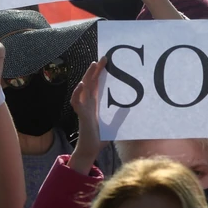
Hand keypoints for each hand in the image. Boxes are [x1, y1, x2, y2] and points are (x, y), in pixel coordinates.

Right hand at [69, 58, 108, 173]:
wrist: (91, 149)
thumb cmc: (101, 137)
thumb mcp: (114, 125)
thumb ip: (119, 116)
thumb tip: (130, 109)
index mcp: (95, 103)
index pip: (97, 84)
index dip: (100, 72)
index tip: (107, 61)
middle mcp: (88, 103)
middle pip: (90, 82)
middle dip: (95, 70)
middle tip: (103, 58)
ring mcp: (83, 108)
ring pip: (83, 88)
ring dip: (87, 75)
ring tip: (93, 65)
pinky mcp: (81, 114)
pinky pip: (77, 101)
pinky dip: (78, 92)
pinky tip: (81, 84)